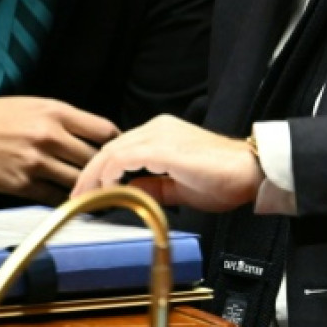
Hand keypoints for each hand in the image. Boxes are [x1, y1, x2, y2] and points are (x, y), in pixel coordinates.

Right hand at [0, 97, 120, 204]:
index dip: (115, 145)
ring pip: (78, 182)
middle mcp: (49, 135)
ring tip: (97, 198)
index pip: (104, 130)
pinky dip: (64, 203)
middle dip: (105, 171)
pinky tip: (68, 204)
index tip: (115, 155)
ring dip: (88, 191)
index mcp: (54, 111)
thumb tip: (88, 136)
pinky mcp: (20, 184)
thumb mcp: (29, 106)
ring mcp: (35, 161)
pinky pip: (54, 198)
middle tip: (113, 182)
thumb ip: (59, 120)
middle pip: (95, 159)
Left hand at [72, 115, 263, 211]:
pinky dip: (110, 172)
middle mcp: (157, 128)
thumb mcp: (179, 187)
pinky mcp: (164, 146)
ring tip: (83, 197)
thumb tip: (128, 192)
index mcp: (161, 134)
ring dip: (94, 175)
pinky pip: (125, 157)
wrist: (251, 171)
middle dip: (89, 174)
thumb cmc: (224, 179)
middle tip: (75, 198)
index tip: (87, 193)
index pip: (119, 150)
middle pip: (110, 148)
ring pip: (113, 151)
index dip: (99, 171)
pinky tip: (103, 188)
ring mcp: (160, 134)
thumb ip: (153, 186)